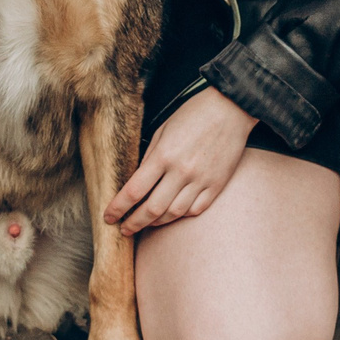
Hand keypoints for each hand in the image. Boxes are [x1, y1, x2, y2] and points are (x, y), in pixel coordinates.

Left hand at [104, 88, 255, 233]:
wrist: (230, 109)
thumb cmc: (193, 115)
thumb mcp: (163, 130)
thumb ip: (149, 157)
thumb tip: (137, 183)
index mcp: (163, 156)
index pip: (134, 191)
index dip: (118, 208)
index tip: (109, 216)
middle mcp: (181, 172)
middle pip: (152, 209)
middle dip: (134, 223)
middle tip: (124, 229)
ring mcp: (201, 181)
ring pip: (173, 214)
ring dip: (156, 222)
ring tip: (146, 222)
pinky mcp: (216, 185)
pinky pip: (195, 209)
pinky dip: (180, 215)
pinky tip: (171, 213)